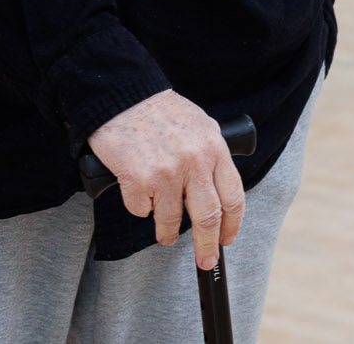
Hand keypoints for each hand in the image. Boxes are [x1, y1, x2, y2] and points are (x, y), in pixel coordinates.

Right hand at [86, 89, 244, 265]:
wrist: (121, 95)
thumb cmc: (158, 110)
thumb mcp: (198, 125)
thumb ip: (211, 155)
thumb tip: (218, 189)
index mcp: (213, 149)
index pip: (232, 198)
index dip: (231, 226)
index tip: (226, 240)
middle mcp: (193, 162)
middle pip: (207, 218)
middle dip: (207, 245)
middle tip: (204, 259)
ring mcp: (165, 172)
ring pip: (171, 220)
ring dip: (167, 232)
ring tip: (164, 234)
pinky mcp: (137, 179)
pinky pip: (141, 209)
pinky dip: (140, 206)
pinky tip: (138, 192)